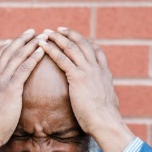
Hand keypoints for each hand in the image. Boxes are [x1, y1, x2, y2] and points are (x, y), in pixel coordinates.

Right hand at [0, 29, 45, 151]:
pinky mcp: (11, 89)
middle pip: (8, 53)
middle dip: (20, 40)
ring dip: (30, 44)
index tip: (13, 40)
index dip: (6, 49)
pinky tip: (42, 51)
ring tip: (40, 36)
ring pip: (17, 57)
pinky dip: (33, 57)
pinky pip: (24, 69)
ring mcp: (2, 82)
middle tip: (31, 31)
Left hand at [38, 28, 134, 151]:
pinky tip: (42, 45)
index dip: (86, 42)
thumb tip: (108, 100)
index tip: (77, 38)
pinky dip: (51, 49)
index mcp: (105, 73)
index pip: (96, 51)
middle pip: (83, 43)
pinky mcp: (78, 77)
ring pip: (71, 47)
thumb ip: (106, 96)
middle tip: (59, 29)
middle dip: (70, 34)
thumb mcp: (109, 103)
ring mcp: (88, 70)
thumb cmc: (105, 118)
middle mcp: (97, 68)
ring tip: (47, 33)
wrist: (105, 122)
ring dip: (58, 38)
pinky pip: (62, 58)